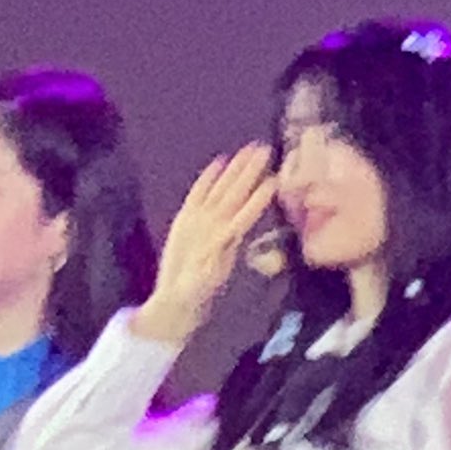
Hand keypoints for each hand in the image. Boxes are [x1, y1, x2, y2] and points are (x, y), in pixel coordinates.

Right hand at [135, 145, 275, 345]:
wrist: (176, 299)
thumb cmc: (191, 297)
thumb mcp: (198, 286)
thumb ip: (204, 272)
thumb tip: (213, 261)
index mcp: (222, 243)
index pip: (244, 215)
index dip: (257, 199)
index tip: (273, 182)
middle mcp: (216, 228)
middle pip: (236, 195)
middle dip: (250, 173)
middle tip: (265, 150)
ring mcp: (202, 222)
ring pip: (222, 190)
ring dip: (236, 170)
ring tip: (250, 150)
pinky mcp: (186, 219)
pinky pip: (199, 194)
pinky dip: (208, 178)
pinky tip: (219, 162)